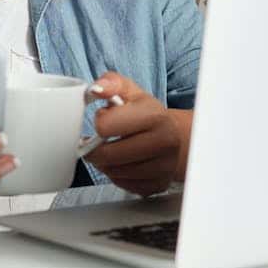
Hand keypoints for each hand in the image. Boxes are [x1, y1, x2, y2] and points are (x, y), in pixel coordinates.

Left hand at [82, 72, 191, 196]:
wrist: (172, 135)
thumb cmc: (146, 113)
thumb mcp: (130, 91)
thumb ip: (111, 83)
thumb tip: (96, 89)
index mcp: (154, 116)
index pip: (106, 126)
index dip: (99, 123)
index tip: (103, 120)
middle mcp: (163, 142)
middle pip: (107, 155)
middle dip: (94, 149)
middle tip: (94, 142)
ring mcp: (163, 166)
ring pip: (113, 173)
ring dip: (104, 163)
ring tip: (110, 150)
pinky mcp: (158, 184)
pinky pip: (123, 185)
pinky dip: (116, 176)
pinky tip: (121, 163)